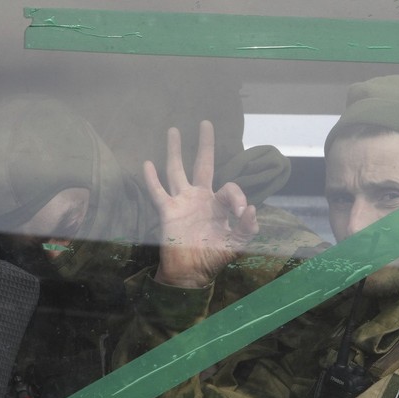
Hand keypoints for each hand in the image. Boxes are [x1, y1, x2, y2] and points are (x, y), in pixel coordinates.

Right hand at [145, 121, 258, 287]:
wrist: (190, 273)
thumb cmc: (213, 259)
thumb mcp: (235, 245)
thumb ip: (246, 228)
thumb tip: (252, 208)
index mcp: (219, 205)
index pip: (229, 188)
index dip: (237, 195)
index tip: (241, 211)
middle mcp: (200, 198)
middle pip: (203, 165)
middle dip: (205, 145)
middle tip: (205, 123)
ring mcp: (182, 202)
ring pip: (177, 171)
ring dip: (175, 151)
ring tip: (173, 130)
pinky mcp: (167, 211)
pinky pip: (158, 191)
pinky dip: (151, 178)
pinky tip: (146, 162)